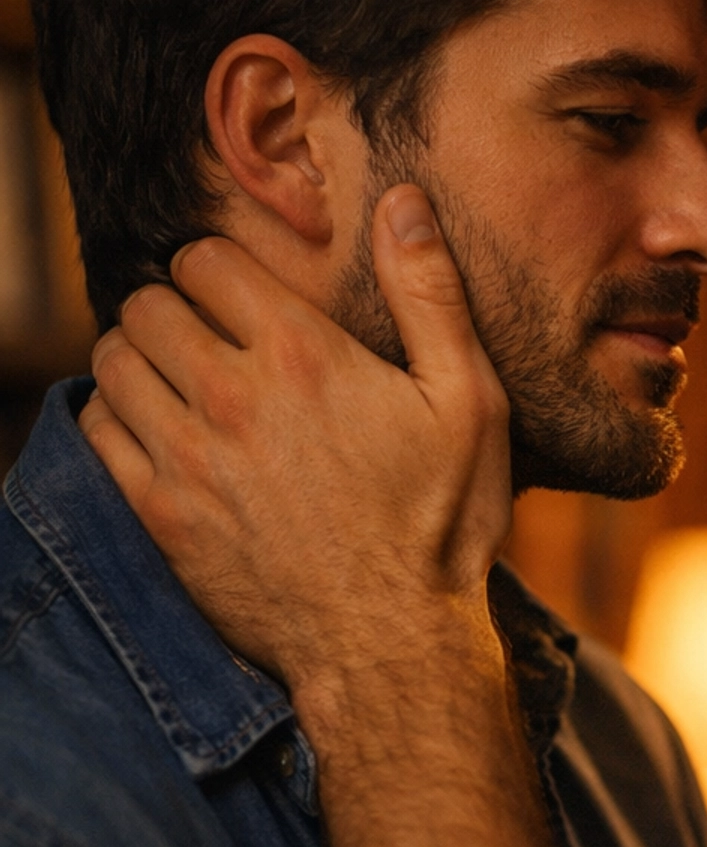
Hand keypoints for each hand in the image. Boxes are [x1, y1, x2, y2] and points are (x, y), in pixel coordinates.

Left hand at [80, 186, 512, 705]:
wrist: (392, 647)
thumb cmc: (442, 525)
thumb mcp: (470, 401)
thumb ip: (431, 293)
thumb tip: (401, 200)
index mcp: (304, 354)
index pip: (203, 260)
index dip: (217, 267)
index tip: (237, 293)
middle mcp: (233, 396)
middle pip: (146, 304)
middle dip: (171, 306)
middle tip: (203, 333)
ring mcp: (188, 458)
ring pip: (113, 360)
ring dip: (136, 355)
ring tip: (174, 375)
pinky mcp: (160, 514)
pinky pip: (97, 430)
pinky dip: (113, 416)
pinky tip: (155, 430)